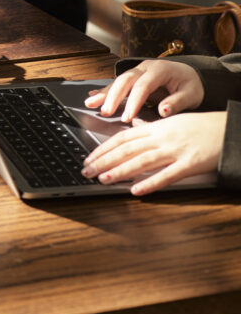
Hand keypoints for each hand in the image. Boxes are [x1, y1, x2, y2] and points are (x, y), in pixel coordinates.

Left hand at [81, 111, 225, 194]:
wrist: (229, 128)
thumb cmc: (201, 127)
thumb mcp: (173, 122)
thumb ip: (151, 128)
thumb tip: (132, 127)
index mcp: (156, 128)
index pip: (123, 138)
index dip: (103, 148)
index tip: (89, 158)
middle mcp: (162, 138)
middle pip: (127, 149)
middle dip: (104, 161)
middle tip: (86, 171)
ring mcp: (176, 150)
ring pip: (142, 161)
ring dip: (120, 171)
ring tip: (103, 180)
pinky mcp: (191, 164)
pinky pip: (168, 175)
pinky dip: (150, 182)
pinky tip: (136, 190)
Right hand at [83, 59, 203, 121]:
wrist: (191, 74)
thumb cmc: (191, 85)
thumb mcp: (191, 95)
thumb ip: (177, 103)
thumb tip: (163, 111)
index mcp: (160, 70)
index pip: (143, 86)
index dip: (133, 102)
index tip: (127, 117)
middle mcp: (145, 68)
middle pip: (125, 80)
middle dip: (113, 96)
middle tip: (106, 112)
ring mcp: (137, 71)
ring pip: (118, 80)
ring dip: (104, 93)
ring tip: (91, 104)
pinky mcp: (133, 77)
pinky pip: (117, 83)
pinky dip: (104, 91)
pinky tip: (92, 97)